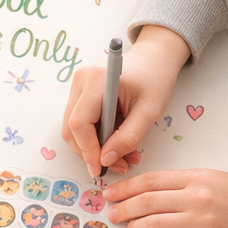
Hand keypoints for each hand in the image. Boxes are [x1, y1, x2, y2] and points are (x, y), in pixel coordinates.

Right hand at [63, 24, 189, 176]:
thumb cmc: (155, 78)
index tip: (100, 169)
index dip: (88, 150)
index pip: (80, 123)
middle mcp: (81, 80)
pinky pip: (81, 123)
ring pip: (74, 129)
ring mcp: (78, 86)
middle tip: (117, 165)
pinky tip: (116, 144)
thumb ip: (128, 137)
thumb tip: (105, 160)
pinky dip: (96, 138)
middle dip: (91, 152)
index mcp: (97, 79)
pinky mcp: (81, 93)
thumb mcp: (149, 111)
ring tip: (122, 157)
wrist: (155, 58)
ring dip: (94, 148)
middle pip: (72, 128)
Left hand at [105, 167, 227, 227]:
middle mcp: (197, 198)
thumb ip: (185, 184)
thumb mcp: (216, 178)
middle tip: (112, 214)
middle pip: (146, 203)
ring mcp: (202, 223)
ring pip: (153, 225)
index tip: (110, 194)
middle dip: (123, 209)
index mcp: (198, 177)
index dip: (126, 188)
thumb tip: (150, 193)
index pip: (151, 181)